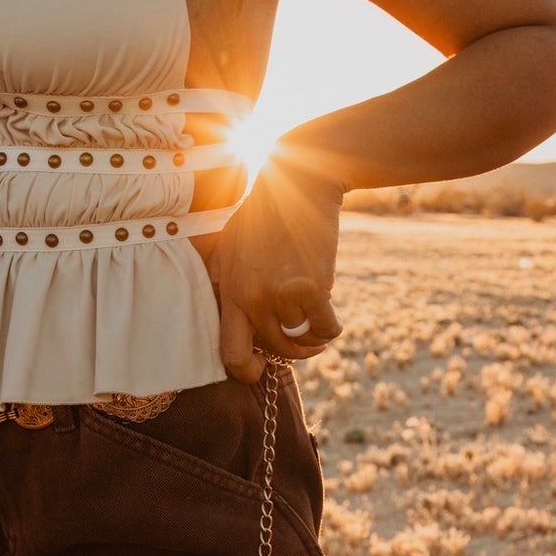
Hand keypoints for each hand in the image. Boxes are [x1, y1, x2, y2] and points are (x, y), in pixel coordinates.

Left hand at [209, 158, 344, 383]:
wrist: (299, 184)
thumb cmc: (265, 213)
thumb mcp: (229, 244)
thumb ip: (224, 281)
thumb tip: (227, 316)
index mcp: (228, 289)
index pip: (230, 354)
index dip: (247, 371)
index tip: (262, 367)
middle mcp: (250, 297)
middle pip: (274, 348)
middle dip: (292, 349)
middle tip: (306, 341)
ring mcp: (280, 294)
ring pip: (301, 342)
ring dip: (313, 339)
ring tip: (318, 325)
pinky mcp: (311, 287)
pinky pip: (326, 329)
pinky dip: (332, 327)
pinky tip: (331, 315)